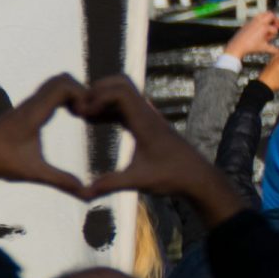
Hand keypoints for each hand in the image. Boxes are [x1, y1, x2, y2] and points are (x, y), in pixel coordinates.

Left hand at [0, 74, 87, 195]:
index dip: (80, 94)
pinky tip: (68, 114)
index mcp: (32, 115)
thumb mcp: (34, 173)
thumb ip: (62, 181)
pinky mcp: (22, 109)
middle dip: (79, 90)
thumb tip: (87, 195)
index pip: (61, 86)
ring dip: (70, 93)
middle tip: (86, 112)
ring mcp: (24, 105)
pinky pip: (46, 92)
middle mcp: (28, 105)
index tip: (85, 115)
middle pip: (60, 79)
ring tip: (80, 114)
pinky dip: (61, 97)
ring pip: (52, 84)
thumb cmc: (0, 164)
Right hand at [76, 75, 243, 224]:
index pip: (120, 92)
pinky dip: (108, 107)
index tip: (84, 115)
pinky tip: (94, 121)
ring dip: (102, 97)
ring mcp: (148, 116)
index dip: (98, 97)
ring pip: (123, 92)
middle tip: (80, 107)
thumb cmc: (172, 177)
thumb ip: (110, 184)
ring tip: (83, 114)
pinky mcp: (147, 123)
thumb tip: (83, 194)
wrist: (198, 178)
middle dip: (97, 90)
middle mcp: (147, 114)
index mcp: (145, 122)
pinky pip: (125, 106)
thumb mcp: (138, 181)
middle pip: (121, 83)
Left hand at [225, 11, 278, 57]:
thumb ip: (273, 49)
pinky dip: (259, 20)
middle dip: (274, 20)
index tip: (271, 37)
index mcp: (264, 27)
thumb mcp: (263, 48)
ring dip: (266, 18)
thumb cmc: (250, 47)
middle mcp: (258, 22)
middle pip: (270, 15)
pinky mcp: (247, 23)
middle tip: (274, 26)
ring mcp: (252, 21)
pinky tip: (258, 28)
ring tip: (267, 25)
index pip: (274, 29)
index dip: (274, 34)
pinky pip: (255, 18)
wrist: (237, 46)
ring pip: (262, 14)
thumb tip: (278, 52)